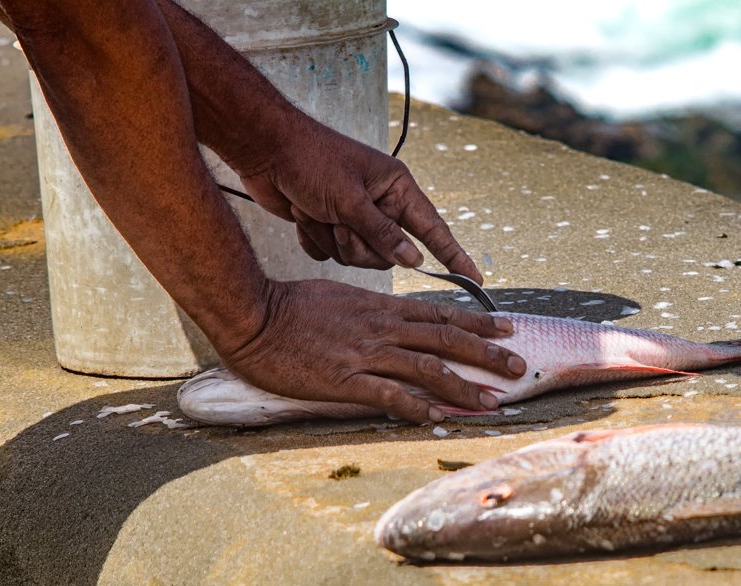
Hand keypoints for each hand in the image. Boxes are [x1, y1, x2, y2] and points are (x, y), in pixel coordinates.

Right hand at [220, 280, 525, 422]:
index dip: (478, 323)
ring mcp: (366, 354)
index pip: (441, 315)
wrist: (254, 315)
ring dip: (464, 385)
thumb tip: (397, 322)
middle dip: (486, 353)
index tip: (508, 327)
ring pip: (427, 368)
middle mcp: (383, 328)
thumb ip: (374, 312)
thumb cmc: (294, 306)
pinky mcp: (345, 380)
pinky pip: (388, 396)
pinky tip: (438, 418)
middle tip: (518, 366)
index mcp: (383, 309)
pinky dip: (416, 407)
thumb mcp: (342, 299)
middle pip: (446, 340)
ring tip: (493, 401)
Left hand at [234, 111, 484, 282]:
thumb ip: (383, 234)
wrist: (265, 150)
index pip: (434, 230)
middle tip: (337, 220)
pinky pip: (331, 255)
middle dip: (358, 244)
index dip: (455, 256)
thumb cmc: (311, 161)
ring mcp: (354, 216)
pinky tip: (302, 216)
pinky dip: (314, 239)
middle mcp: (380, 204)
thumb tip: (414, 260)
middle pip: (387, 253)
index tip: (475, 279)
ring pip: (357, 258)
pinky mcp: (330, 226)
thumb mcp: (351, 199)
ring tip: (315, 212)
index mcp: (396, 188)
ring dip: (332, 239)